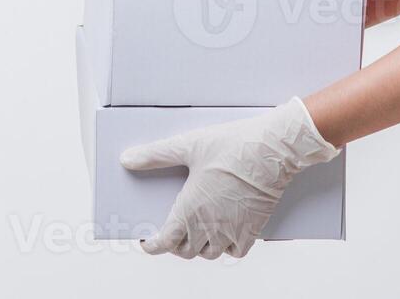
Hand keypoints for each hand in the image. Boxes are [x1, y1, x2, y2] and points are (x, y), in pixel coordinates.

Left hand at [119, 95, 339, 259]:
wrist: (272, 150)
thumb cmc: (232, 145)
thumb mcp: (188, 145)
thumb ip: (156, 155)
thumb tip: (127, 159)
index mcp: (190, 210)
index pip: (164, 242)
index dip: (152, 245)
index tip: (148, 241)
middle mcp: (209, 227)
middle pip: (185, 251)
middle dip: (175, 244)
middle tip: (173, 230)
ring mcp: (232, 231)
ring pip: (209, 254)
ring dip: (200, 246)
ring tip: (198, 231)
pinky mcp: (252, 230)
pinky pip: (235, 251)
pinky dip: (227, 247)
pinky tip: (225, 232)